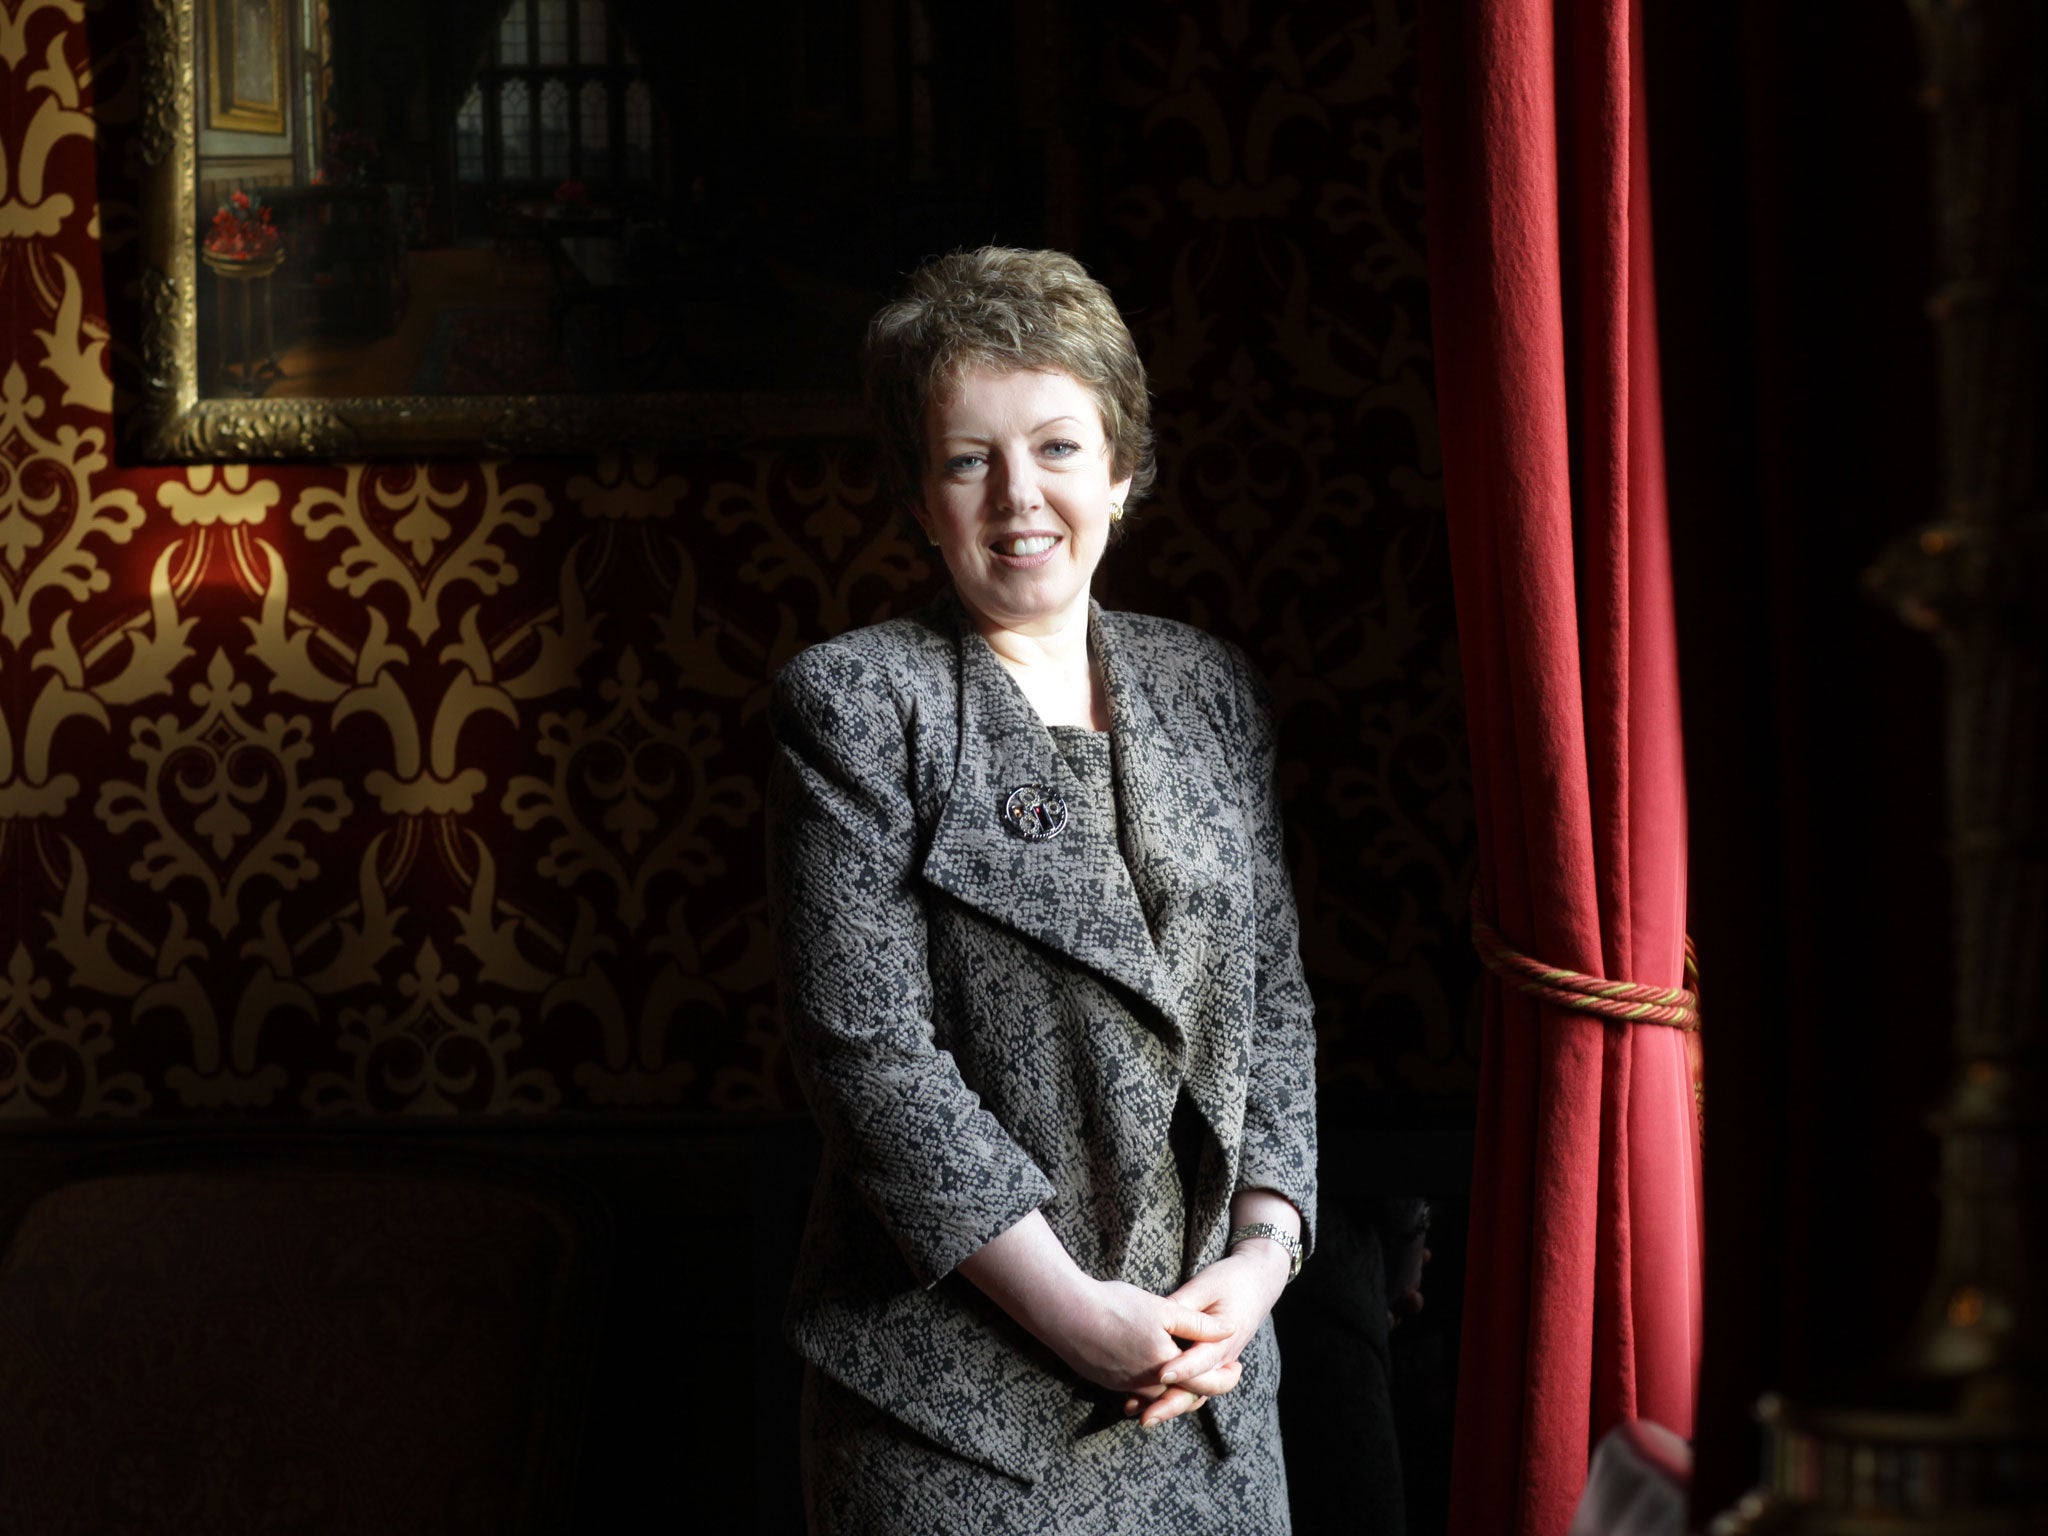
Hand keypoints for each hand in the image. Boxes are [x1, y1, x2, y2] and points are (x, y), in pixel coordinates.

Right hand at [1041, 1278, 1236, 1397]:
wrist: (1065, 1314)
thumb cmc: (1116, 1307)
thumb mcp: (1163, 1309)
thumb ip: (1199, 1324)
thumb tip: (1230, 1329)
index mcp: (1166, 1368)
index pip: (1206, 1385)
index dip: (1225, 1379)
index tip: (1237, 1368)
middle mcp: (1146, 1386)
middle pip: (1184, 1395)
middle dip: (1203, 1386)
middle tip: (1218, 1373)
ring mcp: (1124, 1387)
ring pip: (1160, 1396)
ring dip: (1177, 1388)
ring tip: (1189, 1371)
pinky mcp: (1107, 1382)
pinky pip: (1137, 1393)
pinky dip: (1152, 1387)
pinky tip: (1154, 1369)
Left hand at [1122, 1242, 1290, 1426]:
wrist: (1257, 1283)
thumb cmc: (1230, 1280)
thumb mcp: (1205, 1286)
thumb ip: (1183, 1306)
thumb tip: (1155, 1318)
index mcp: (1225, 1338)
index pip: (1202, 1359)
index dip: (1182, 1369)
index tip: (1161, 1375)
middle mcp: (1224, 1358)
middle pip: (1199, 1389)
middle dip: (1172, 1403)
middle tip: (1146, 1416)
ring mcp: (1218, 1365)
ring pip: (1195, 1393)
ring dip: (1170, 1406)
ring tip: (1141, 1415)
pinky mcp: (1210, 1365)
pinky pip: (1193, 1386)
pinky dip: (1173, 1396)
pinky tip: (1145, 1401)